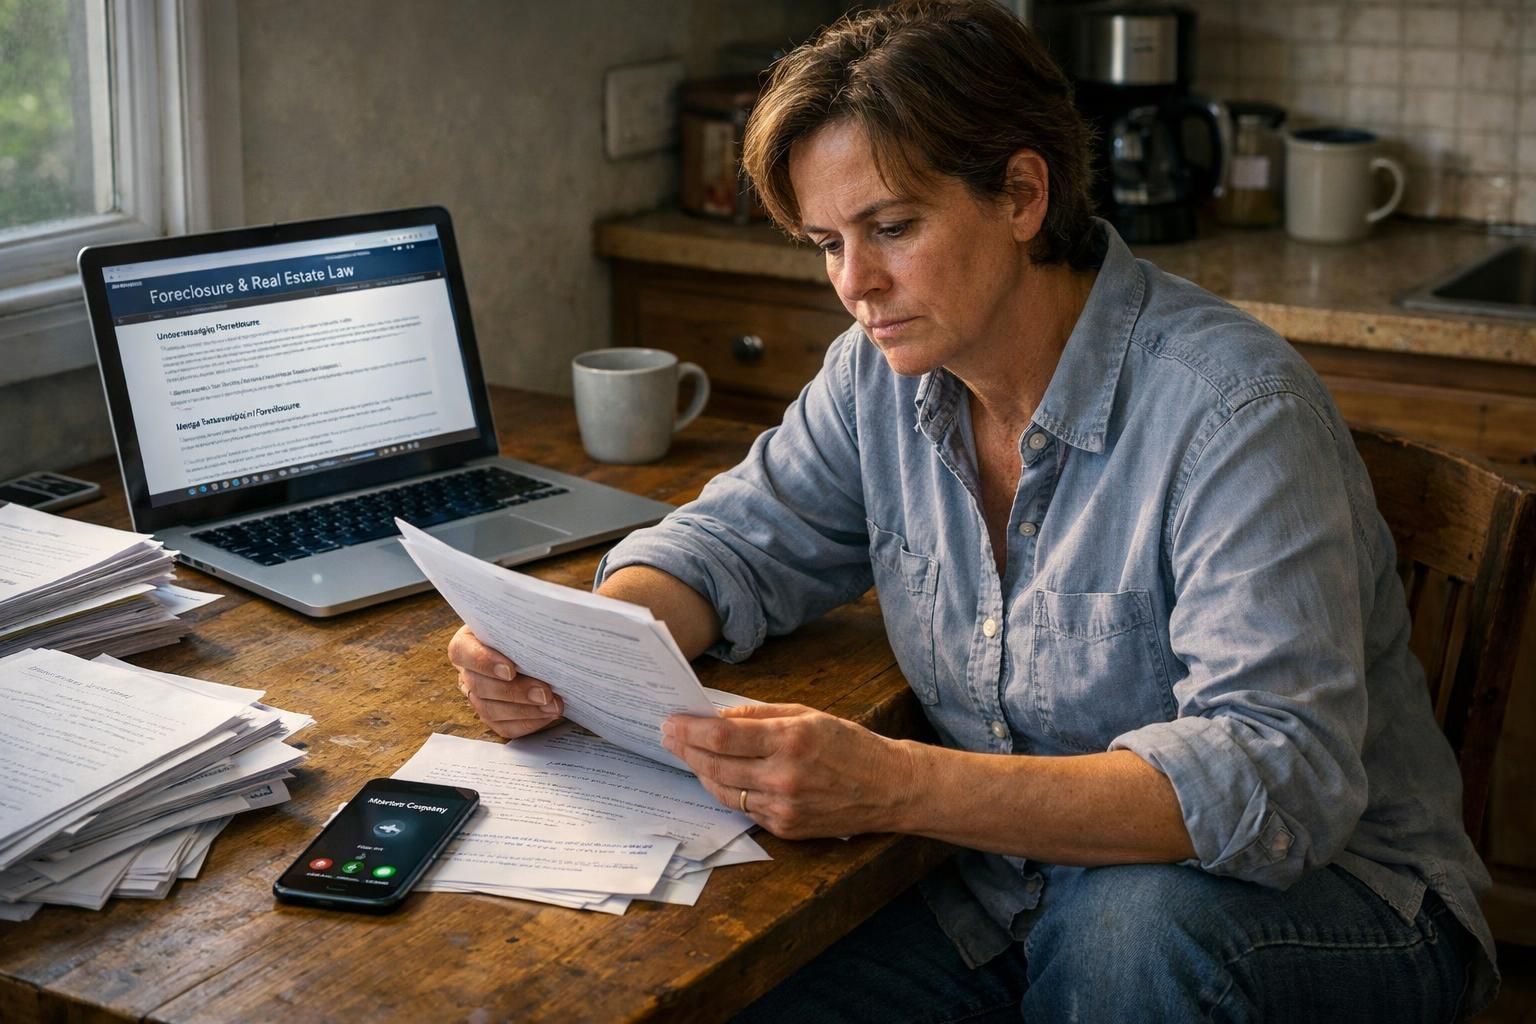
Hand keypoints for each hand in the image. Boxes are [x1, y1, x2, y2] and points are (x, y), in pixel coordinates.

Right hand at [446, 625, 563, 738]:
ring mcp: (478, 696)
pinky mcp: (493, 715)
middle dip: (515, 692)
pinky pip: (504, 726)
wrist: (533, 644)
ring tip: (553, 705)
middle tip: (545, 693)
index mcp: (466, 643)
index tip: (511, 670)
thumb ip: (524, 625)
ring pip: (491, 710)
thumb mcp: (521, 620)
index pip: (463, 652)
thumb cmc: (524, 628)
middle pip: (480, 687)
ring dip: (525, 711)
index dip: (484, 663)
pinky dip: (528, 723)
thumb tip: (550, 629)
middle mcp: (467, 671)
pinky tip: (548, 715)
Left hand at [660, 703, 914, 839]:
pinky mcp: (785, 829)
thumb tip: (717, 715)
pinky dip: (727, 791)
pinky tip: (719, 776)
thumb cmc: (849, 745)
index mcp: (791, 740)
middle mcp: (784, 777)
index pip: (723, 737)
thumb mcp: (807, 714)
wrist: (888, 788)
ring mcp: (784, 808)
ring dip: (701, 772)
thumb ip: (759, 716)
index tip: (671, 722)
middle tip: (668, 736)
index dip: (690, 730)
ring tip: (688, 755)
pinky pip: (744, 809)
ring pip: (724, 792)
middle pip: (716, 766)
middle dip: (686, 750)